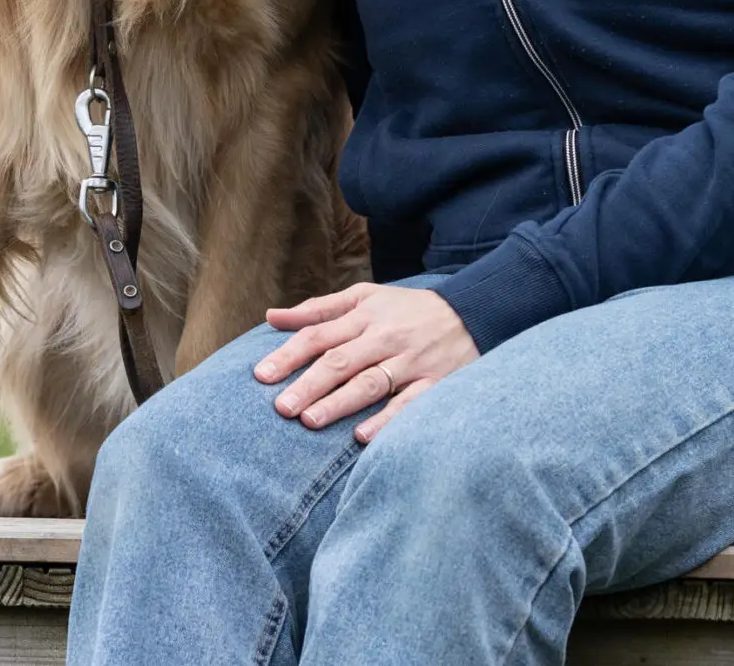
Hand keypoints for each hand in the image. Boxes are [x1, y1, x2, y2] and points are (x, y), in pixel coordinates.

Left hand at [255, 282, 479, 442]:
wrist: (472, 311)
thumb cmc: (406, 308)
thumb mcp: (365, 296)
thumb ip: (318, 309)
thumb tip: (271, 316)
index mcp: (365, 315)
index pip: (320, 335)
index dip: (289, 355)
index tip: (261, 375)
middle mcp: (385, 337)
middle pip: (341, 361)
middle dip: (309, 385)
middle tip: (281, 408)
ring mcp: (411, 361)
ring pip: (370, 383)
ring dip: (339, 404)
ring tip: (310, 421)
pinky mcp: (434, 383)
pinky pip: (408, 404)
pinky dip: (385, 420)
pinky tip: (362, 436)